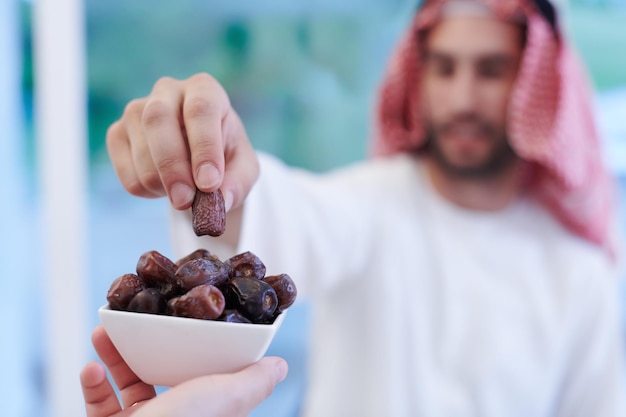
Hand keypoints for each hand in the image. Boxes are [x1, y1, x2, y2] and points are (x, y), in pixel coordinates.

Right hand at [80, 325, 287, 416]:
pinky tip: (90, 368)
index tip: (182, 317)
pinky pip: (98, 405)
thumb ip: (254, 382)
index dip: (195, 345)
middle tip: (133, 320)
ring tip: (103, 332)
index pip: (204, 373)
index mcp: (204, 409)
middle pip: (161, 372)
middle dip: (145, 345)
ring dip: (113, 357)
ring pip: (126, 384)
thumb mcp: (227, 398)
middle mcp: (174, 416)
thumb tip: (280, 365)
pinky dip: (92, 385)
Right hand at [107, 73, 259, 211]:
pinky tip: (165, 186)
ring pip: (140, 150)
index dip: (204, 148)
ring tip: (185, 192)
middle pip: (158, 120)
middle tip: (185, 201)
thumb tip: (218, 201)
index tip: (209, 184)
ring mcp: (136, 110)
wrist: (200, 158)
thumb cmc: (225, 157)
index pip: (200, 110)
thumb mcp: (244, 169)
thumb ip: (238, 183)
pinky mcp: (117, 134)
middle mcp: (167, 91)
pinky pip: (125, 172)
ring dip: (162, 185)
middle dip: (172, 167)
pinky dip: (147, 191)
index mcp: (204, 89)